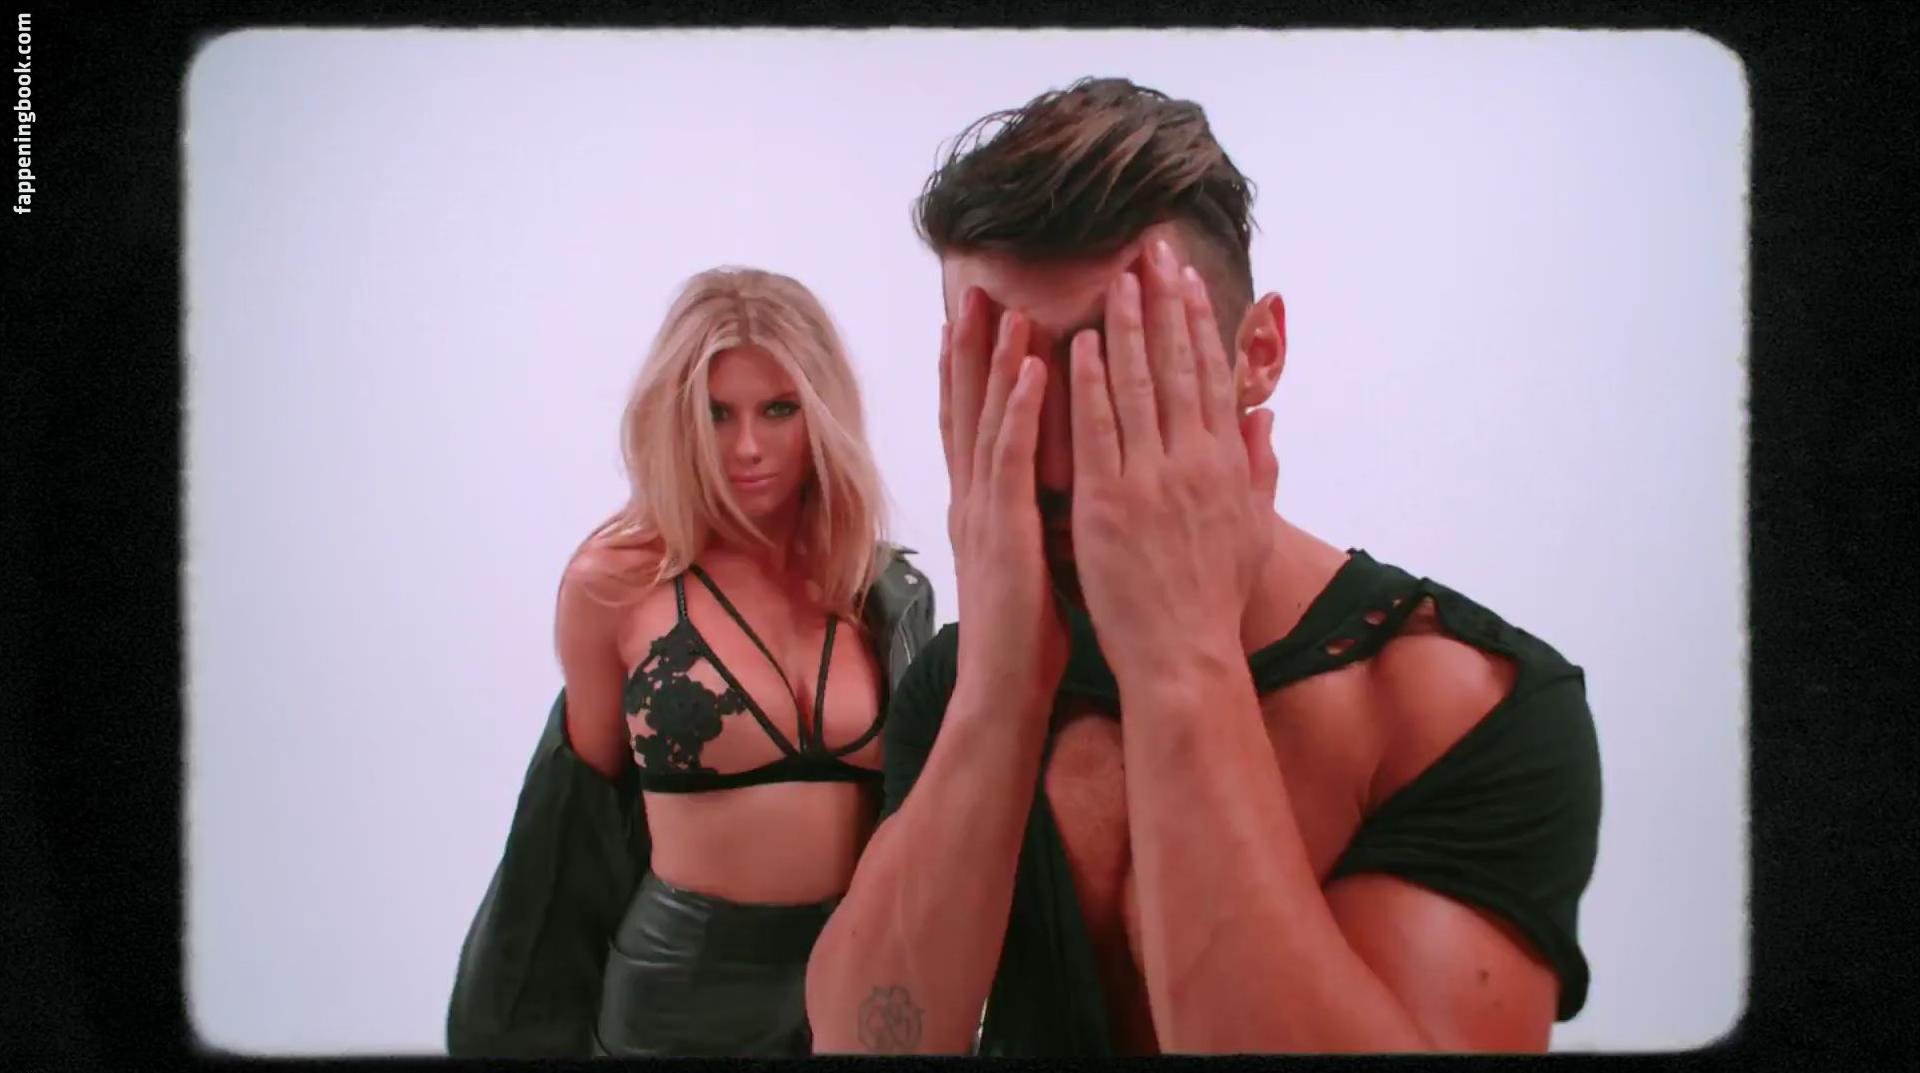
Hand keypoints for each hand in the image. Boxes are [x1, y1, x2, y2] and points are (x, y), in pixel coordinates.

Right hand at [940, 286, 1068, 710]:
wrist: (1003, 690)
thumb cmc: (1027, 635)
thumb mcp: (1033, 561)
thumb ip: (1036, 517)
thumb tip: (1053, 490)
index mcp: (983, 506)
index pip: (975, 423)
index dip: (974, 370)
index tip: (979, 318)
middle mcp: (974, 499)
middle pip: (967, 407)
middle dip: (969, 346)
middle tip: (973, 287)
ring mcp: (983, 512)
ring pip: (986, 420)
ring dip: (994, 360)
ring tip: (1004, 305)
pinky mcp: (1003, 531)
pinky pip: (1012, 459)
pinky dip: (1020, 410)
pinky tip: (1033, 369)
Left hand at [1066, 240, 1280, 671]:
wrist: (1184, 655)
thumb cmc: (1213, 601)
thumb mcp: (1254, 531)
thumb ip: (1261, 470)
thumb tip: (1265, 419)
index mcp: (1225, 465)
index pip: (1212, 377)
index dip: (1200, 322)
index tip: (1187, 279)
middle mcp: (1193, 462)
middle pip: (1180, 366)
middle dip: (1166, 303)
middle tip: (1152, 250)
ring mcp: (1151, 480)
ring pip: (1139, 387)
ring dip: (1127, 327)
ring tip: (1116, 278)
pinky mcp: (1109, 503)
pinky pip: (1097, 431)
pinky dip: (1088, 385)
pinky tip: (1077, 345)